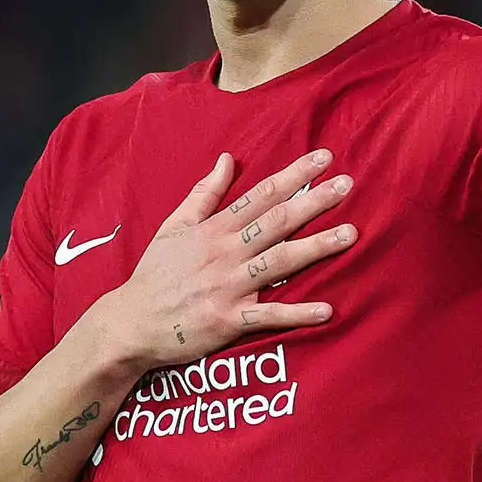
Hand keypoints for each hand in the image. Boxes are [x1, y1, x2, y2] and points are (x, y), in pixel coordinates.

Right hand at [101, 150, 355, 370]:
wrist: (131, 323)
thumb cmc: (155, 273)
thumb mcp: (174, 225)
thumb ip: (204, 192)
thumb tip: (227, 158)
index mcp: (215, 228)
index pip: (261, 195)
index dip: (294, 175)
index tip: (324, 158)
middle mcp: (225, 252)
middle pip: (277, 222)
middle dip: (314, 201)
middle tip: (348, 185)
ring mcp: (228, 286)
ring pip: (279, 261)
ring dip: (316, 248)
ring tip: (350, 235)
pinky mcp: (228, 320)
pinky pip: (268, 316)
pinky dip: (297, 313)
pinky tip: (327, 310)